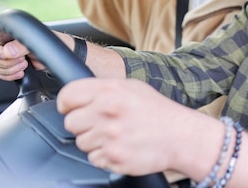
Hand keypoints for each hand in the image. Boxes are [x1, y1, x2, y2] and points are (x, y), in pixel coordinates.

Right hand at [0, 23, 45, 80]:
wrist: (50, 52)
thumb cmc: (43, 40)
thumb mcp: (34, 40)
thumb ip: (20, 44)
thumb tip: (7, 51)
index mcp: (0, 28)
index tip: (8, 55)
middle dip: (5, 62)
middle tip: (22, 60)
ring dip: (8, 69)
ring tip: (24, 65)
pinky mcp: (1, 64)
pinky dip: (8, 76)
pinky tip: (20, 72)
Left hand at [58, 78, 197, 175]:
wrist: (180, 136)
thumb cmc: (157, 111)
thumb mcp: (132, 87)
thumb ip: (103, 89)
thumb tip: (78, 95)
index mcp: (111, 91)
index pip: (68, 95)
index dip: (67, 103)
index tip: (71, 108)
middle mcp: (108, 112)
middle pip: (70, 122)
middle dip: (83, 125)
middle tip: (102, 123)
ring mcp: (110, 136)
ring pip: (81, 143)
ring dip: (95, 141)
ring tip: (117, 135)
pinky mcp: (113, 157)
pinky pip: (94, 159)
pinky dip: (105, 155)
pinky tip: (121, 146)